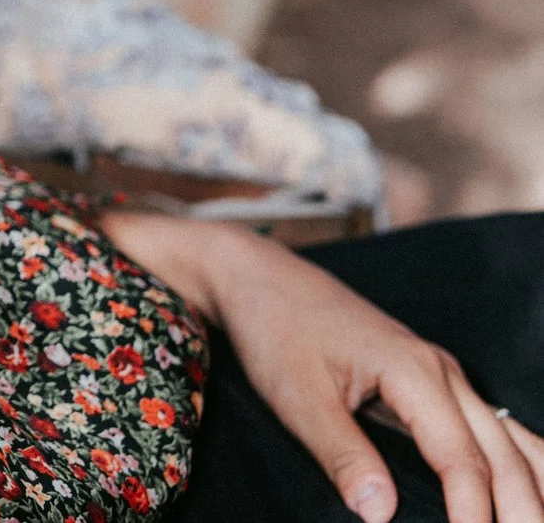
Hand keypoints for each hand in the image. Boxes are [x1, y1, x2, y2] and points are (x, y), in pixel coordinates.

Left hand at [103, 214, 543, 522]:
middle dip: (519, 509)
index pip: (462, 459)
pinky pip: (494, 426)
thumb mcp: (296, 396)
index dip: (473, 511)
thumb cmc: (275, 330)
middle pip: (503, 454)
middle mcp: (442, 372)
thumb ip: (342, 454)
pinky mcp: (432, 380)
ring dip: (529, 489)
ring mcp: (443, 374)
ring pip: (511, 439)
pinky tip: (527, 492)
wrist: (259, 277)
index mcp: (415, 372)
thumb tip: (382, 514)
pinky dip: (518, 462)